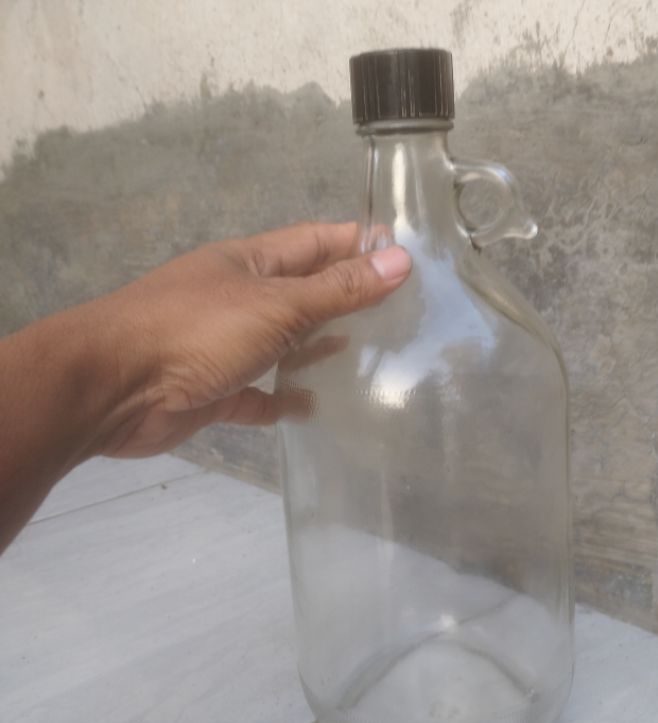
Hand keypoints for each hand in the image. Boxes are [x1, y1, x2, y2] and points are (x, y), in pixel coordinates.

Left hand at [90, 222, 410, 456]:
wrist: (112, 388)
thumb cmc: (197, 332)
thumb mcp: (276, 305)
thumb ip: (337, 289)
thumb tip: (399, 260)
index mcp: (252, 263)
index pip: (316, 242)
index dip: (358, 243)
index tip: (404, 255)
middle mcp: (241, 298)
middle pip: (304, 293)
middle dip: (347, 299)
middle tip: (402, 314)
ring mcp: (226, 345)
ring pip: (284, 343)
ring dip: (320, 349)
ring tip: (371, 357)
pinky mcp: (216, 390)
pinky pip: (259, 393)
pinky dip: (283, 399)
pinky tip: (313, 406)